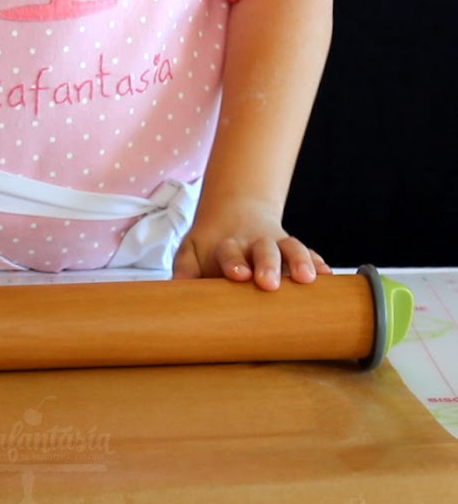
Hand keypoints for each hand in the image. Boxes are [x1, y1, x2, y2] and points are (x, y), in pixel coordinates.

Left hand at [172, 205, 331, 290]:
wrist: (233, 215)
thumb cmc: (208, 247)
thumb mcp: (190, 252)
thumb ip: (184, 268)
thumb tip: (175, 287)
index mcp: (227, 244)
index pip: (230, 251)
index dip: (234, 262)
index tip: (238, 275)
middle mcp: (254, 242)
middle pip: (263, 249)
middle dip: (268, 265)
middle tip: (268, 283)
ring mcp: (276, 244)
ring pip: (291, 248)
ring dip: (299, 262)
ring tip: (307, 279)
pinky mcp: (292, 250)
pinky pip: (308, 253)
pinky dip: (317, 262)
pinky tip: (328, 277)